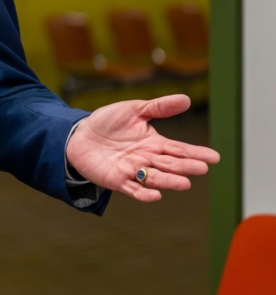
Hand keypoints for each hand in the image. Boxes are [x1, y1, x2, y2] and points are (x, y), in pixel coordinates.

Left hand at [65, 94, 218, 201]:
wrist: (78, 135)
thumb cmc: (107, 122)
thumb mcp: (133, 110)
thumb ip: (159, 107)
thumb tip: (186, 99)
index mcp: (153, 143)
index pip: (179, 149)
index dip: (196, 153)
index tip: (214, 157)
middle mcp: (146, 159)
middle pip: (170, 164)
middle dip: (186, 167)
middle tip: (202, 168)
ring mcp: (132, 171)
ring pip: (155, 178)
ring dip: (169, 181)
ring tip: (185, 183)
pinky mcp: (117, 180)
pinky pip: (133, 189)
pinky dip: (144, 193)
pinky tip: (155, 195)